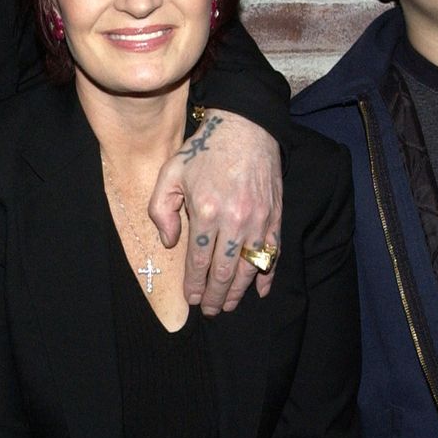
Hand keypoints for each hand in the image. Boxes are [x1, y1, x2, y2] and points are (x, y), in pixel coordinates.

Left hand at [147, 112, 280, 315]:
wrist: (246, 127)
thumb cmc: (204, 150)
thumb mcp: (170, 173)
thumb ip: (161, 209)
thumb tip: (171, 242)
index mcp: (205, 211)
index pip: (198, 260)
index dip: (194, 284)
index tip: (191, 299)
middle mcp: (234, 220)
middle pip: (224, 270)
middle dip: (215, 295)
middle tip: (209, 310)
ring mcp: (259, 220)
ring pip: (249, 267)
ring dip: (238, 291)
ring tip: (228, 305)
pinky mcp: (275, 216)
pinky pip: (272, 253)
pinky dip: (267, 274)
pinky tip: (260, 290)